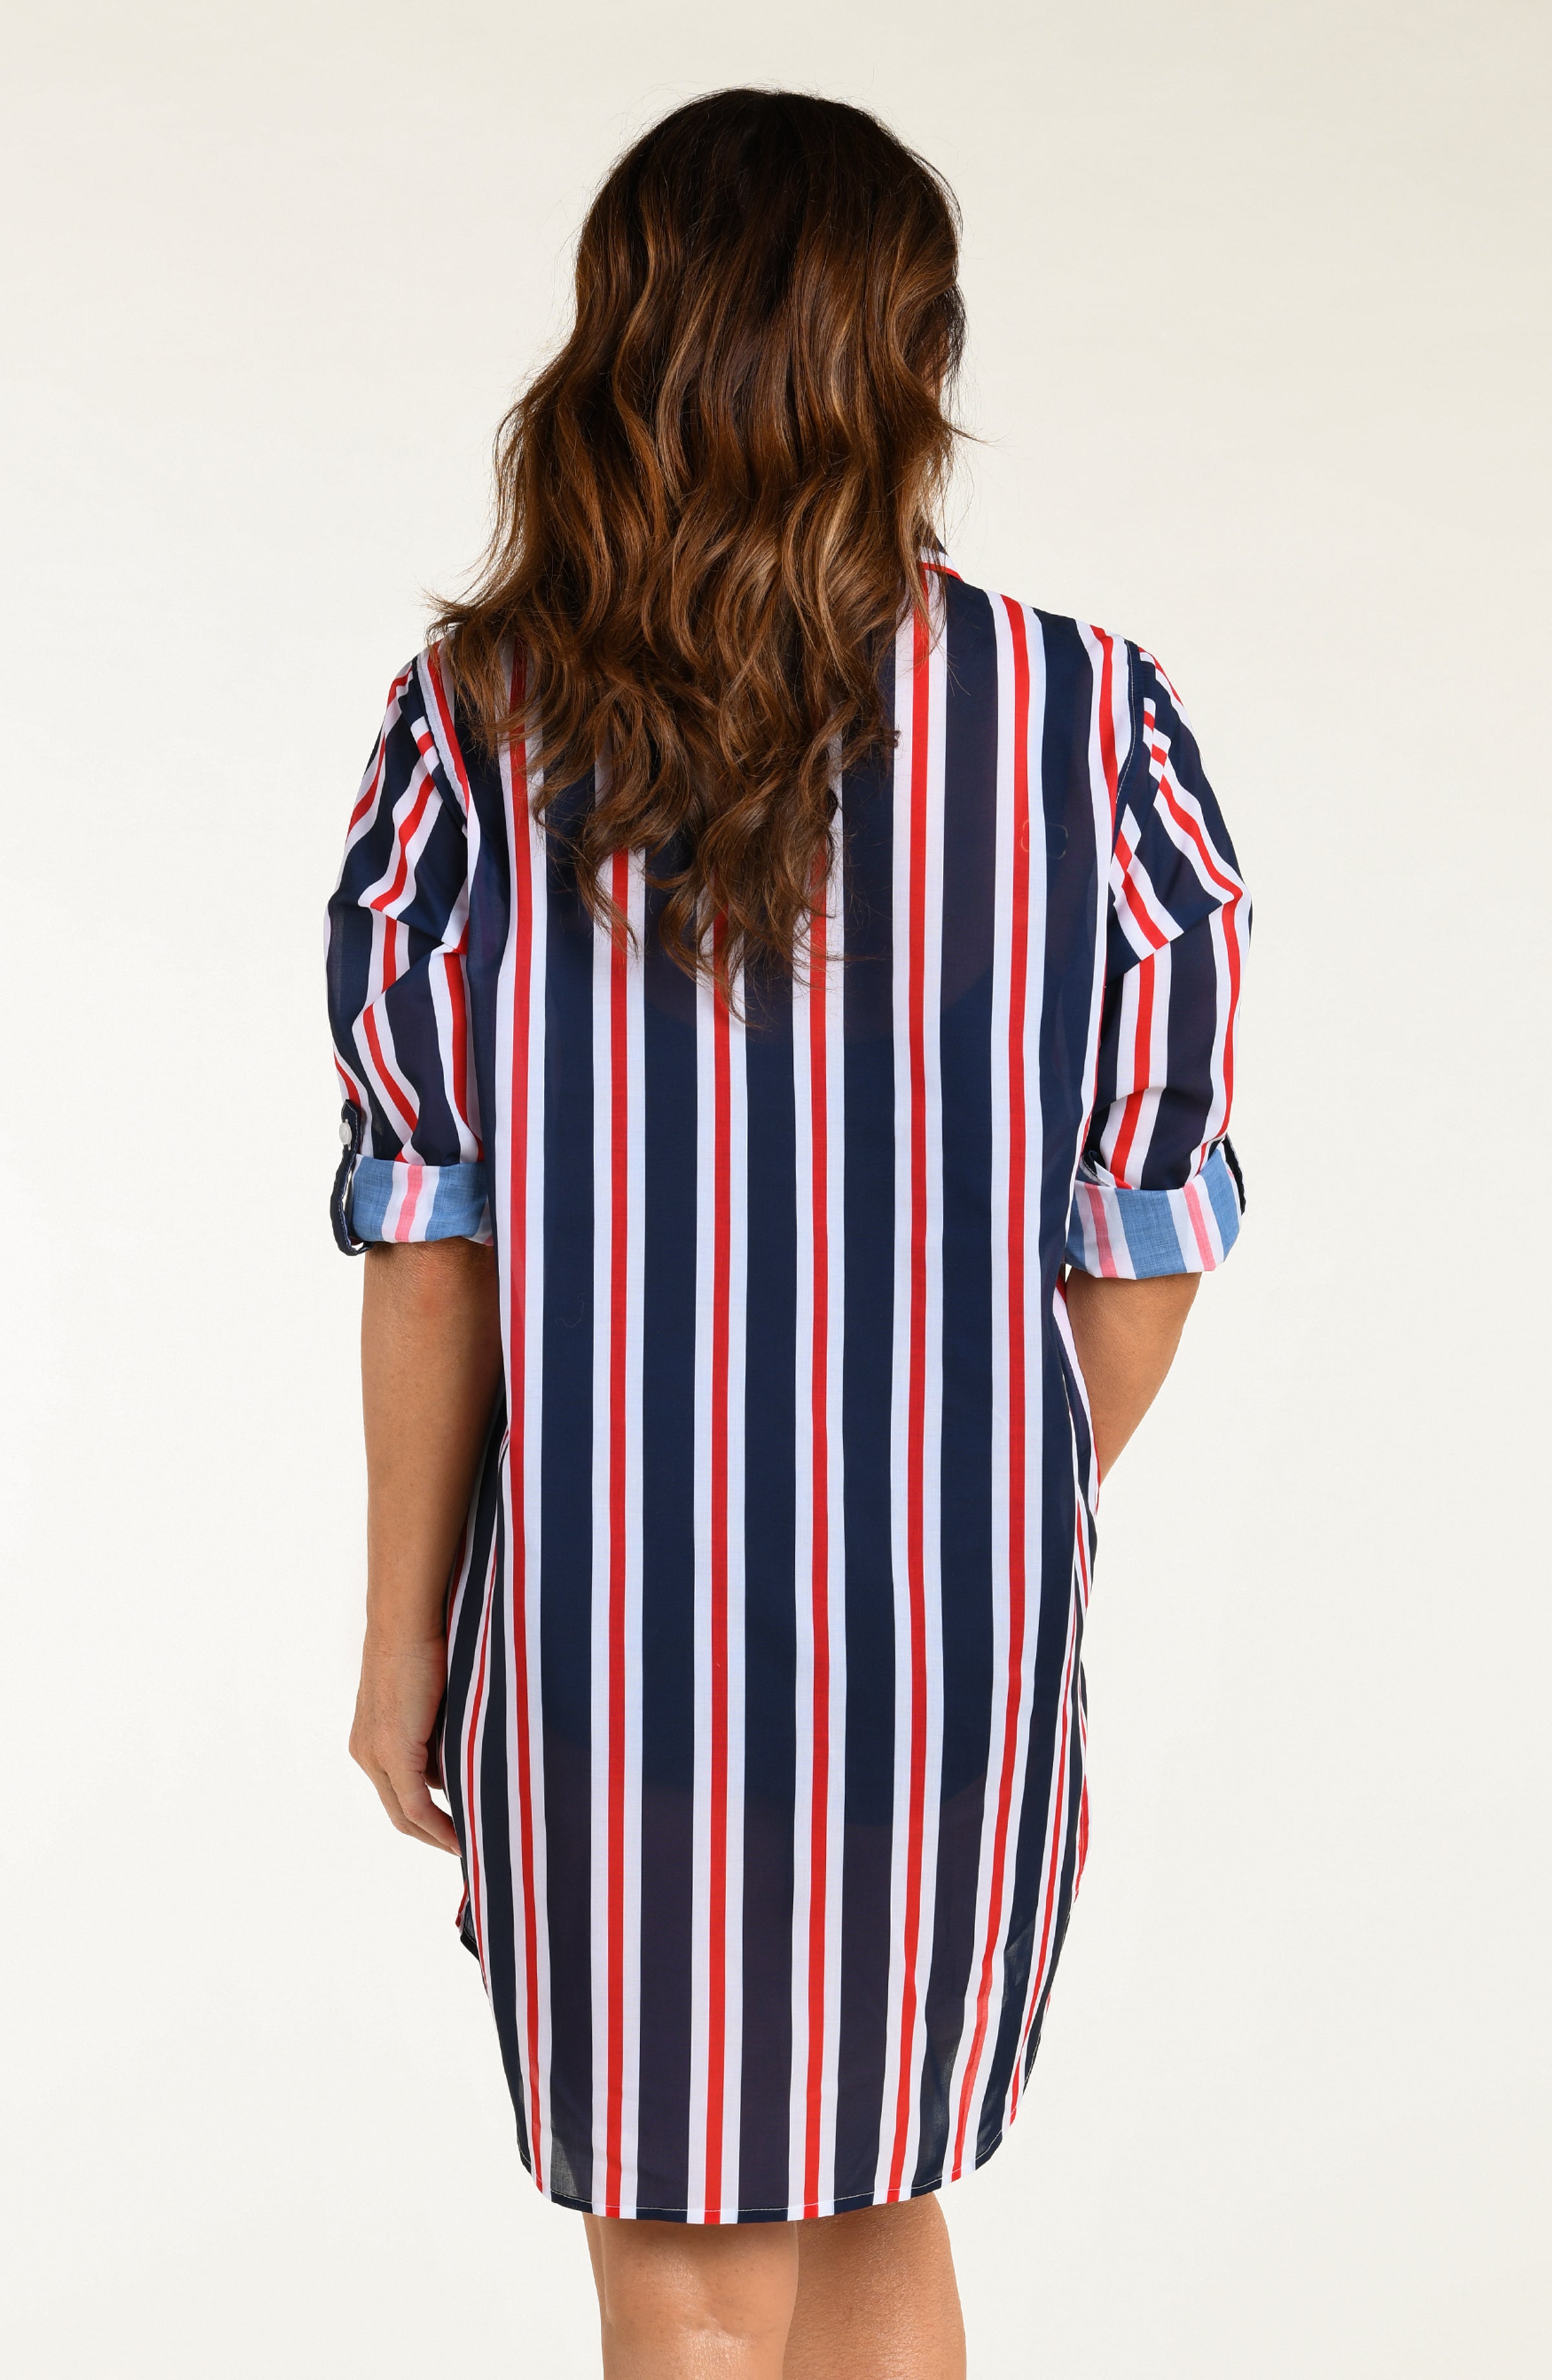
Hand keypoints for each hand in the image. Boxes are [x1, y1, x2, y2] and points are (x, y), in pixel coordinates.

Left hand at [349, 1632, 459, 1852]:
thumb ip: (437, 1730)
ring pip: (405, 1813)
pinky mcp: (393, 1754)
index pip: (397, 1791)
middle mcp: (366, 1753)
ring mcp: (376, 1755)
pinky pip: (415, 1805)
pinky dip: (437, 1826)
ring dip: (436, 1833)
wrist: (407, 1622)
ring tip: (468, 1845)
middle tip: (462, 1847)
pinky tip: (460, 1838)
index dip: (424, 1816)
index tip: (454, 1827)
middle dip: (430, 1834)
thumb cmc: (423, 1646)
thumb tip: (459, 1756)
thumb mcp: (430, 1699)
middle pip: (398, 1811)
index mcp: (370, 1739)